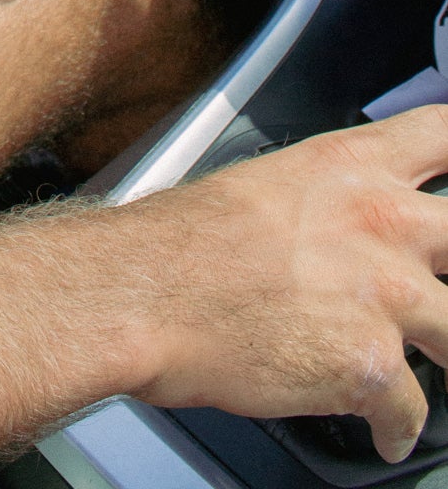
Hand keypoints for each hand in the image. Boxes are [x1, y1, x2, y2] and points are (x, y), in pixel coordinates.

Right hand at [131, 106, 447, 462]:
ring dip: (436, 355)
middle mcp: (381, 221)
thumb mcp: (262, 183)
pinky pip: (411, 412)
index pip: (441, 132)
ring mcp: (385, 293)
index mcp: (348, 165)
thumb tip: (336, 229)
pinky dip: (395, 428)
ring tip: (421, 370)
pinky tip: (379, 430)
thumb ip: (325, 202)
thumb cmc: (180, 241)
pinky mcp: (371, 363)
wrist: (144, 292)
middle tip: (433, 295)